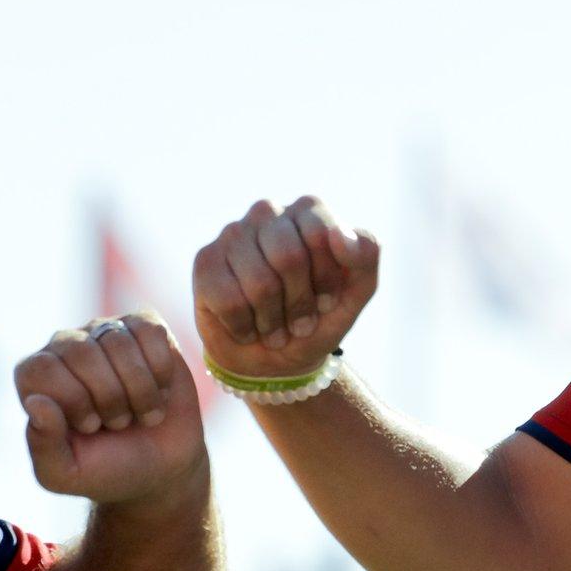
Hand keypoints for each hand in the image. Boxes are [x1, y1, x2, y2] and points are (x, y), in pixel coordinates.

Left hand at [14, 311, 205, 505]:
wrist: (161, 467)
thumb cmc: (106, 468)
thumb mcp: (65, 473)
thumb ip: (43, 446)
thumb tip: (36, 402)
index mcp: (36, 378)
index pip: (43, 369)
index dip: (74, 401)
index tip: (91, 427)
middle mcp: (66, 347)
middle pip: (81, 351)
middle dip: (110, 397)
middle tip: (119, 422)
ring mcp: (105, 332)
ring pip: (118, 341)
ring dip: (140, 390)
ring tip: (141, 412)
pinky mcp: (144, 328)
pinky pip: (150, 330)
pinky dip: (161, 369)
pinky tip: (160, 389)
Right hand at [192, 196, 378, 378]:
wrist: (276, 360)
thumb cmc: (318, 319)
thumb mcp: (356, 293)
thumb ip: (365, 257)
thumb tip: (339, 235)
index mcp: (307, 210)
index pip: (320, 232)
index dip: (326, 279)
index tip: (327, 302)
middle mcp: (267, 212)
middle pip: (288, 257)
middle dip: (299, 303)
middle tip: (300, 324)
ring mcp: (232, 234)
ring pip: (259, 282)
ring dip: (273, 321)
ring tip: (275, 330)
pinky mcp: (205, 262)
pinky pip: (229, 300)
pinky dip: (245, 327)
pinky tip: (248, 329)